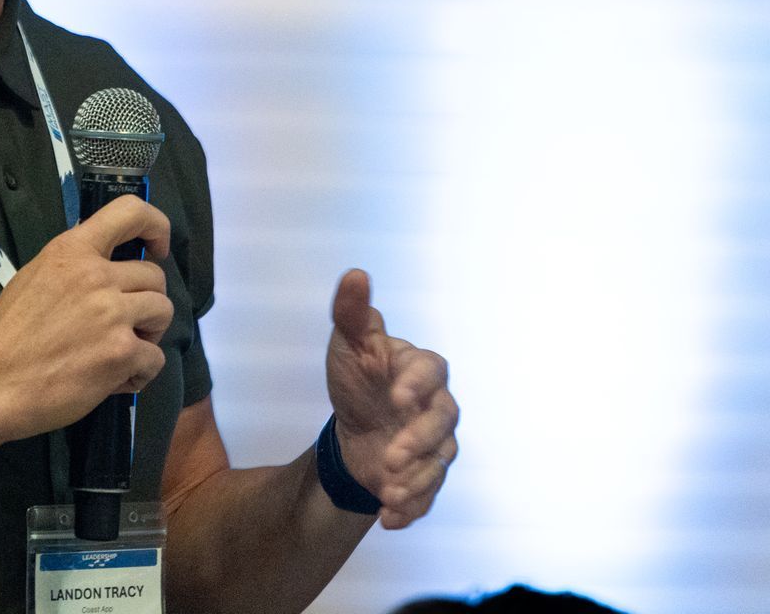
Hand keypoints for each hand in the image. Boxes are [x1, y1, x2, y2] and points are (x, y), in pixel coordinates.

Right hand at [0, 195, 173, 444]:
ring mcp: (112, 314)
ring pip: (163, 312)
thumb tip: (105, 269)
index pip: (130, 212)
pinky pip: (155, 358)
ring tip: (121, 352)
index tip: (156, 248)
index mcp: (71, 250)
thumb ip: (72, 267)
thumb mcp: (34, 278)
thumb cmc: (5, 335)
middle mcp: (96, 275)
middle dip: (146, 301)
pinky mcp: (121, 352)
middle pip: (155, 276)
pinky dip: (140, 372)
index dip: (155, 226)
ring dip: (149, 333)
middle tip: (125, 325)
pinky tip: (115, 380)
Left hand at [326, 269, 457, 528]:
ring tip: (388, 490)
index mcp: (419, 369)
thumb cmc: (357, 376)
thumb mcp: (347, 342)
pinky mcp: (424, 475)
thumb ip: (351, 312)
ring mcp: (434, 443)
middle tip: (390, 455)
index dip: (418, 382)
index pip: (433, 370)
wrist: (352, 423)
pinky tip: (389, 518)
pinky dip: (411, 508)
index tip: (396, 394)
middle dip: (419, 440)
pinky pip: (428, 494)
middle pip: (444, 421)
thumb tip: (354, 274)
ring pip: (440, 462)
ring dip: (417, 479)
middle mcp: (435, 406)